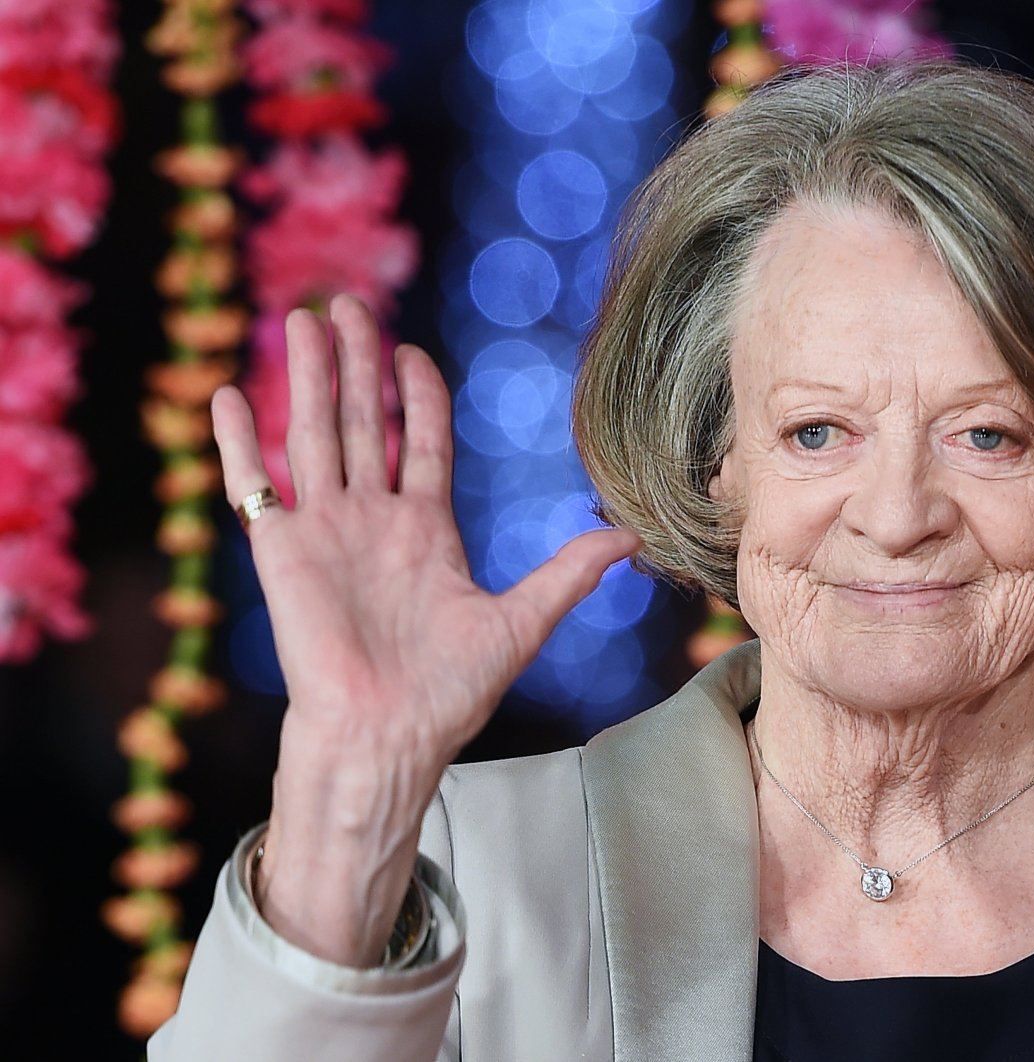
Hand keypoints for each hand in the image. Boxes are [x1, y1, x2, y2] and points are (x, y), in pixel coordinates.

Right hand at [210, 295, 638, 962]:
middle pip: (363, 421)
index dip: (416, 396)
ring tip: (304, 320)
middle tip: (349, 304)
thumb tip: (630, 538)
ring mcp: (325, 531)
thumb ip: (570, 573)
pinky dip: (238, 442)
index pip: (419, 443)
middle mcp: (372, 521)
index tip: (413, 351)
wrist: (389, 736)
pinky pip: (254, 485)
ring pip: (315, 434)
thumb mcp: (522, 622)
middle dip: (358, 362)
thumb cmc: (450, 693)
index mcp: (425, 531)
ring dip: (309, 377)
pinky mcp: (282, 551)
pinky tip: (229, 394)